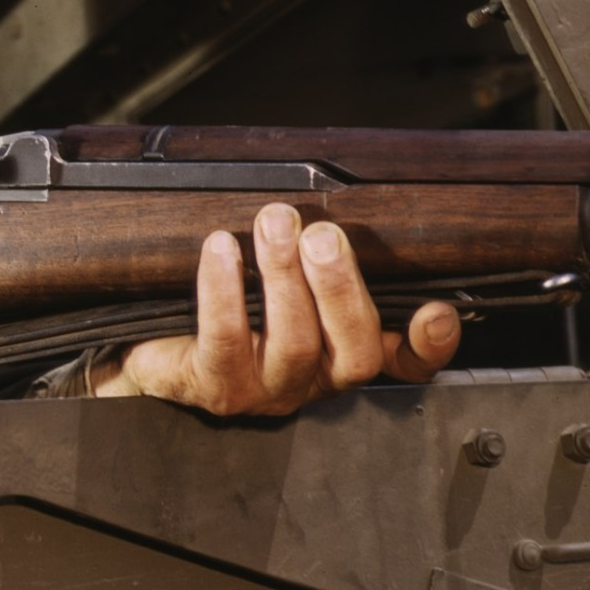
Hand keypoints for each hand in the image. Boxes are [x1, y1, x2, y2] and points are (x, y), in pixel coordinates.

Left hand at [93, 202, 459, 414]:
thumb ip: (315, 253)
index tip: (437, 310)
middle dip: (341, 286)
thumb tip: (328, 201)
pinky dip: (224, 288)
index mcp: (340, 352)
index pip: (403, 362)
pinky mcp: (216, 386)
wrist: (152, 348)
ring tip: (274, 224)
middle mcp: (314, 378)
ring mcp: (267, 389)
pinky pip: (225, 339)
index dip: (428, 346)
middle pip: (355, 351)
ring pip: (294, 342)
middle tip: (321, 234)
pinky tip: (221, 248)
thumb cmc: (226, 304)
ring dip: (284, 276)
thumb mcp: (279, 276)